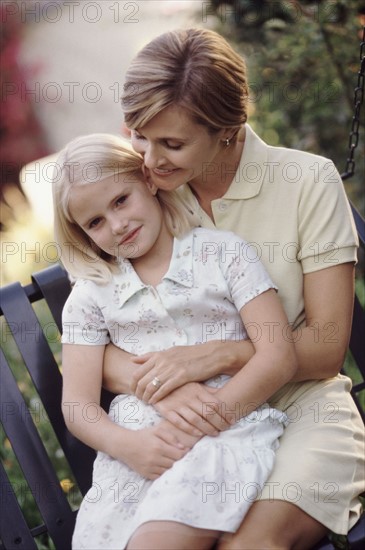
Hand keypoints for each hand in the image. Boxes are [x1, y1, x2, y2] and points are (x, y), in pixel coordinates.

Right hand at [119, 419, 198, 479]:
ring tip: (171, 461)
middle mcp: (155, 459)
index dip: (184, 454)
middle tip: (179, 456)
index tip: (186, 451)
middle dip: (178, 460)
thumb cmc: (142, 436)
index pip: (178, 455)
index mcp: (159, 447)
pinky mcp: (146, 474)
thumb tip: (182, 447)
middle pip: (174, 464)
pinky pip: (159, 476)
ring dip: (171, 467)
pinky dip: (163, 472)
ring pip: (168, 471)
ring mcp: (150, 468)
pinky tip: (162, 466)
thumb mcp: (157, 430)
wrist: (125, 445)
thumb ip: (171, 437)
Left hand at [131, 341, 245, 401]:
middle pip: (142, 380)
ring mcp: (171, 368)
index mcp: (159, 355)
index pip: (138, 371)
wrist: (211, 355)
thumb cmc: (190, 355)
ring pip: (151, 386)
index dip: (133, 383)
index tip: (133, 390)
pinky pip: (163, 389)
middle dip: (137, 392)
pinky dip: (156, 397)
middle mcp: (163, 361)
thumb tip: (132, 359)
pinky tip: (154, 402)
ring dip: (146, 396)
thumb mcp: (169, 352)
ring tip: (146, 402)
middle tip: (138, 399)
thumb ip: (151, 356)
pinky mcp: (181, 376)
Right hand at [154, 383, 231, 436]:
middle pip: (208, 413)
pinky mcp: (167, 411)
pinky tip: (199, 434)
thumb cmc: (179, 385)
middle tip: (226, 429)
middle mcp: (188, 397)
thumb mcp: (194, 384)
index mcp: (197, 389)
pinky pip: (180, 423)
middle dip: (220, 423)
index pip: (215, 403)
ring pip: (196, 420)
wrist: (155, 383)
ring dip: (208, 429)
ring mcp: (177, 404)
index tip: (232, 419)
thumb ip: (208, 391)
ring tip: (216, 434)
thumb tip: (225, 395)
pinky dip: (191, 430)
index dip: (225, 413)